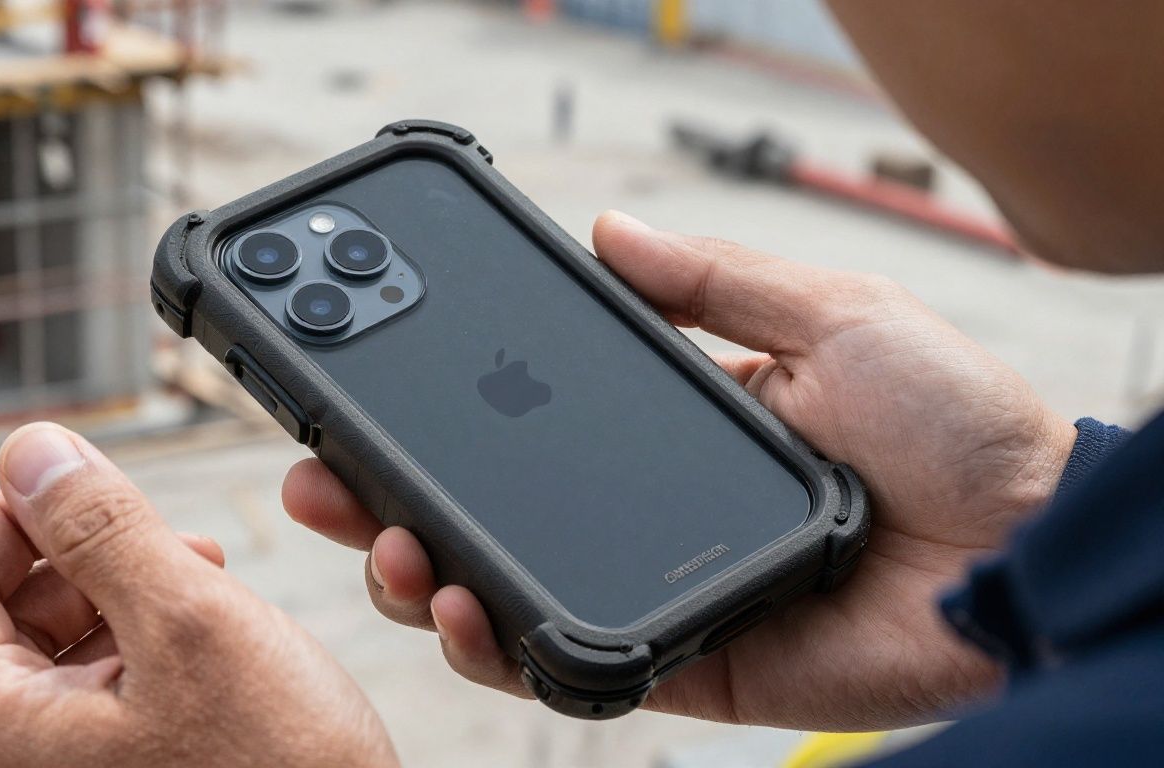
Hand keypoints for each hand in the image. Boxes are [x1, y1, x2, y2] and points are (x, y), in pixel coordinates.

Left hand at [0, 423, 395, 766]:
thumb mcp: (194, 624)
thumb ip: (104, 529)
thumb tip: (33, 454)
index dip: (11, 513)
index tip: (80, 480)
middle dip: (78, 556)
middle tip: (162, 537)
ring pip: (53, 654)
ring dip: (119, 595)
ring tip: (198, 580)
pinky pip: (96, 697)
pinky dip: (143, 646)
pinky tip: (207, 636)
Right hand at [281, 210, 1076, 729]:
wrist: (1032, 546)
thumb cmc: (955, 427)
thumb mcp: (830, 314)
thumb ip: (713, 281)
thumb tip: (609, 230)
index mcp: (673, 429)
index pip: (528, 424)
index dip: (443, 415)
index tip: (369, 387)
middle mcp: (646, 512)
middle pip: (491, 514)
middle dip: (387, 500)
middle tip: (320, 474)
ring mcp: (655, 590)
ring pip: (505, 595)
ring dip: (420, 575)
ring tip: (375, 539)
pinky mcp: (680, 661)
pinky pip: (567, 663)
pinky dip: (499, 645)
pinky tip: (459, 604)